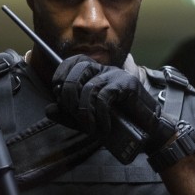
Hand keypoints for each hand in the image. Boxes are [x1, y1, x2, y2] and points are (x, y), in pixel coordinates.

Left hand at [48, 55, 175, 156]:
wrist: (147, 132)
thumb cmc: (118, 123)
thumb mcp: (88, 120)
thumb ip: (68, 115)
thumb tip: (48, 109)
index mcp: (95, 73)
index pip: (71, 61)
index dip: (60, 75)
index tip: (57, 93)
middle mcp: (105, 70)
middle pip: (77, 70)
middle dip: (69, 95)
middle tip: (75, 115)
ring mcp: (116, 75)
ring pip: (89, 86)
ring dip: (85, 111)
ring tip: (91, 127)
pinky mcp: (127, 84)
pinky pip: (104, 96)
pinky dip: (100, 114)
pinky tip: (104, 127)